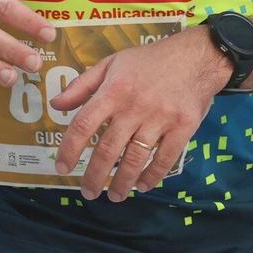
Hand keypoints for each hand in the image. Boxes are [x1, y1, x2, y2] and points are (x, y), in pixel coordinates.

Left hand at [51, 29, 231, 201]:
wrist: (196, 57)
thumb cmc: (149, 60)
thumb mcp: (111, 63)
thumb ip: (82, 85)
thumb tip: (56, 105)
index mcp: (114, 90)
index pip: (84, 124)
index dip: (69, 149)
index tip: (62, 168)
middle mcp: (134, 107)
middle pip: (108, 149)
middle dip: (94, 176)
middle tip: (88, 193)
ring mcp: (160, 118)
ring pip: (135, 158)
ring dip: (122, 182)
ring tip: (114, 195)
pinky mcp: (183, 127)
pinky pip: (165, 159)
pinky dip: (152, 176)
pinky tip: (142, 185)